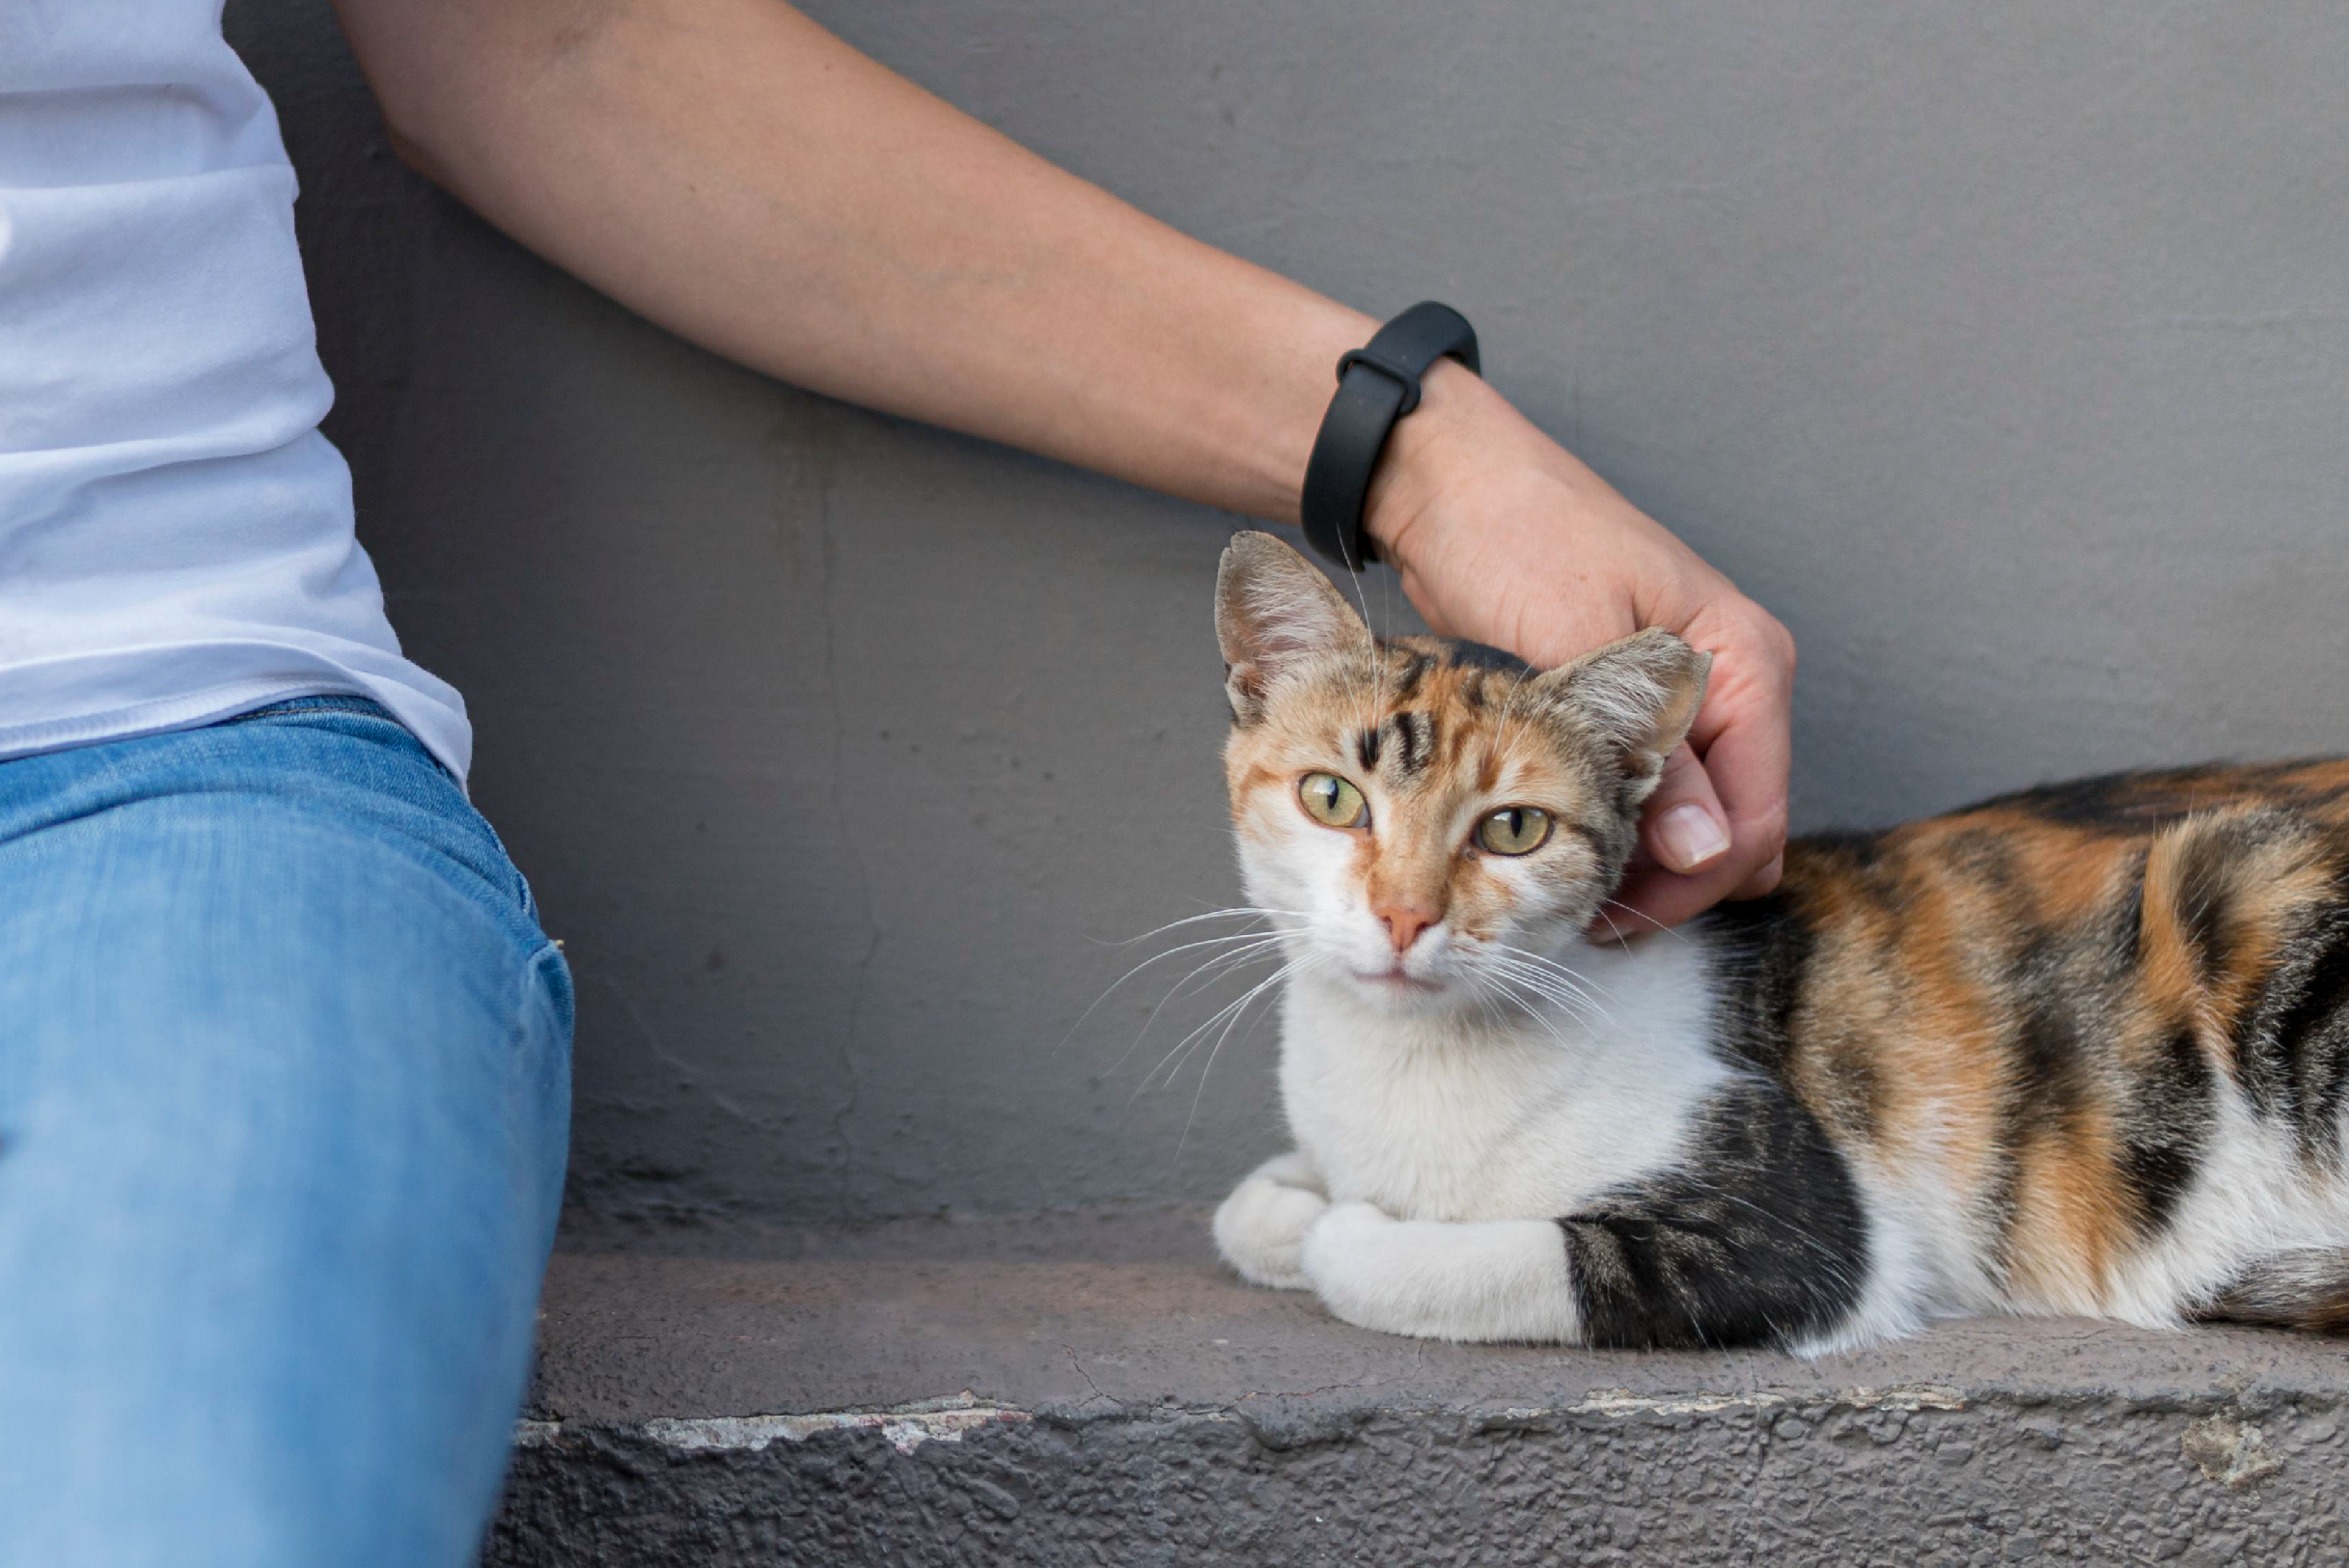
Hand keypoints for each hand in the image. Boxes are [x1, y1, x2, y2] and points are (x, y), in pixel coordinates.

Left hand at [1364, 362, 1793, 930]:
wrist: (1447, 489)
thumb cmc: (1513, 541)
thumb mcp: (1573, 652)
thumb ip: (1646, 756)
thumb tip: (1704, 851)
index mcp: (1745, 661)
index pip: (1752, 821)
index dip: (1687, 886)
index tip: (1605, 922)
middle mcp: (1734, 680)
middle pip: (1732, 830)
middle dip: (1667, 885)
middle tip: (1580, 923)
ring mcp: (1690, 696)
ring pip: (1694, 821)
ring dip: (1642, 866)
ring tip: (1566, 901)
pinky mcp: (1638, 706)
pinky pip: (1657, 796)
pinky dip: (1619, 830)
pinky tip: (1565, 852)